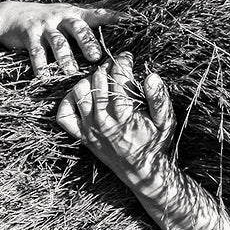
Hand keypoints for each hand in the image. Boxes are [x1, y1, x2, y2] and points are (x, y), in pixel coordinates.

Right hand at [0, 1, 119, 76]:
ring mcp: (45, 26)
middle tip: (96, 57)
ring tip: (70, 72)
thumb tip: (117, 14)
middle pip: (78, 29)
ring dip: (64, 58)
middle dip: (87, 42)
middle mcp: (62, 18)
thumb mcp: (68, 14)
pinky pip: (36, 51)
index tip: (128, 20)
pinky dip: (40, 64)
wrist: (12, 14)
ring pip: (58, 42)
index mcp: (75, 14)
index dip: (112, 17)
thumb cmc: (49, 19)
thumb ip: (89, 17)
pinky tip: (44, 76)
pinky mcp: (29, 35)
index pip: (96, 15)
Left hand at [55, 51, 174, 180]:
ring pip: (79, 92)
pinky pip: (64, 116)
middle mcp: (103, 120)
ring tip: (101, 79)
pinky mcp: (82, 136)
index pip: (118, 77)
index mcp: (124, 115)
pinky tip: (81, 96)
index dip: (122, 62)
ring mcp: (90, 128)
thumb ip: (159, 98)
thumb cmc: (156, 143)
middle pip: (97, 81)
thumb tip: (151, 76)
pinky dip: (68, 102)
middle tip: (116, 66)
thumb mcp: (165, 122)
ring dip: (89, 80)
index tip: (127, 57)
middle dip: (107, 67)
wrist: (142, 173)